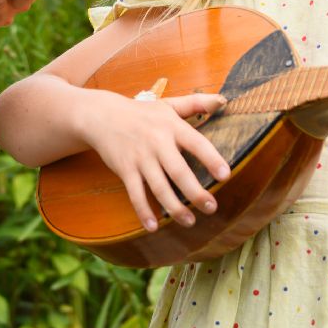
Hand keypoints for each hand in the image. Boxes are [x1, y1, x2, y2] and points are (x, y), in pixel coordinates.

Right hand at [83, 91, 230, 231]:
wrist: (102, 115)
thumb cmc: (141, 112)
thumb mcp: (168, 104)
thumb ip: (195, 103)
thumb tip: (223, 101)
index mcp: (172, 126)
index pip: (196, 143)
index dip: (211, 159)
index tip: (225, 176)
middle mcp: (157, 142)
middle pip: (179, 171)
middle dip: (196, 192)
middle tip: (211, 207)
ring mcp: (140, 158)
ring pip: (159, 187)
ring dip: (175, 207)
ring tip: (189, 221)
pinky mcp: (125, 169)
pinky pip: (135, 194)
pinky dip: (144, 211)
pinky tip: (153, 227)